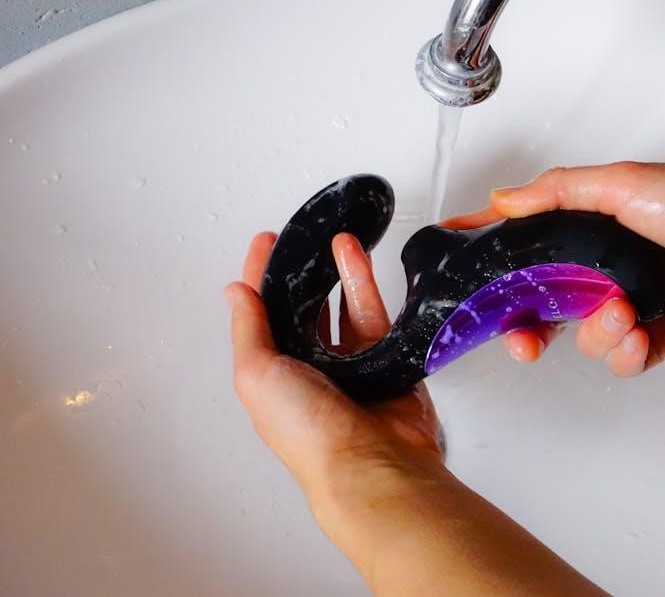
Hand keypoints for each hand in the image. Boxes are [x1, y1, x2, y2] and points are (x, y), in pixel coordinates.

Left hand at [226, 232, 608, 595]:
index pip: (263, 315)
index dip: (261, 277)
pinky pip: (376, 316)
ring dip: (340, 272)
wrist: (372, 463)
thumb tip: (236, 293)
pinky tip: (361, 264)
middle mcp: (311, 371)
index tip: (265, 244)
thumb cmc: (311, 435)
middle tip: (306, 241)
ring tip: (338, 242)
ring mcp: (352, 368)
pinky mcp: (387, 364)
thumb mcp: (256, 375)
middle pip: (306, 309)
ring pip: (344, 307)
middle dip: (304, 274)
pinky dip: (369, 287)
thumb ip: (248, 329)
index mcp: (274, 376)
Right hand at [444, 162, 664, 374]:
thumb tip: (502, 199)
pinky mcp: (656, 338)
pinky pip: (621, 360)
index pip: (525, 243)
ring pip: (581, 338)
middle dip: (523, 327)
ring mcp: (628, 304)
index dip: (490, 258)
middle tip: (521, 337)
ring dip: (596, 332)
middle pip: (541, 306)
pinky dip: (625, 352)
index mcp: (590, 229)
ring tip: (623, 313)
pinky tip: (642, 333)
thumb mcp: (623, 183)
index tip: (458, 270)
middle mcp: (603, 267)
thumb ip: (557, 193)